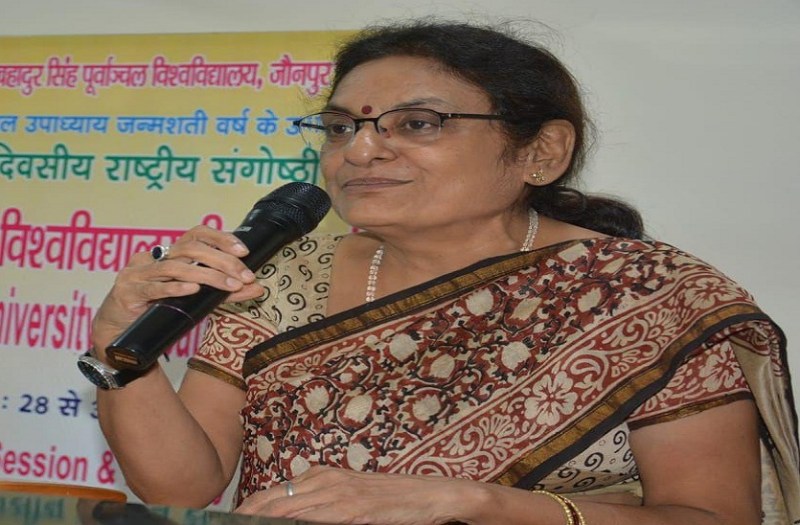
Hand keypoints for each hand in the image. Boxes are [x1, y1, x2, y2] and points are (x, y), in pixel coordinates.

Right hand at [91, 225, 263, 352]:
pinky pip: (154, 287)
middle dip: (222, 260)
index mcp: (170, 254)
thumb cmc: (159, 310)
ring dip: (207, 276)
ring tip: (229, 285)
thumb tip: (258, 288)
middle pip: (191, 248)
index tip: (244, 251)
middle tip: (244, 276)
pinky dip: (175, 287)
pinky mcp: (129, 292)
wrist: (119, 332)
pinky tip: (192, 289)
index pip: (197, 233)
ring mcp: (139, 274)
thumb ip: (225, 292)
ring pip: (175, 267)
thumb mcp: (196, 298)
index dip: (221, 238)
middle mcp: (154, 258)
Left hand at [234, 466, 484, 524]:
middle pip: (271, 502)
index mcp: (321, 475)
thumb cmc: (389, 499)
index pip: (272, 493)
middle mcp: (325, 482)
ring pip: (286, 512)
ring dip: (261, 521)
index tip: (228, 521)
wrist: (430, 496)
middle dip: (245, 516)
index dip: (246, 509)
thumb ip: (320, 503)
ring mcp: (338, 497)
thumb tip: (291, 514)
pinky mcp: (353, 513)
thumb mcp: (349, 495)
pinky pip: (314, 522)